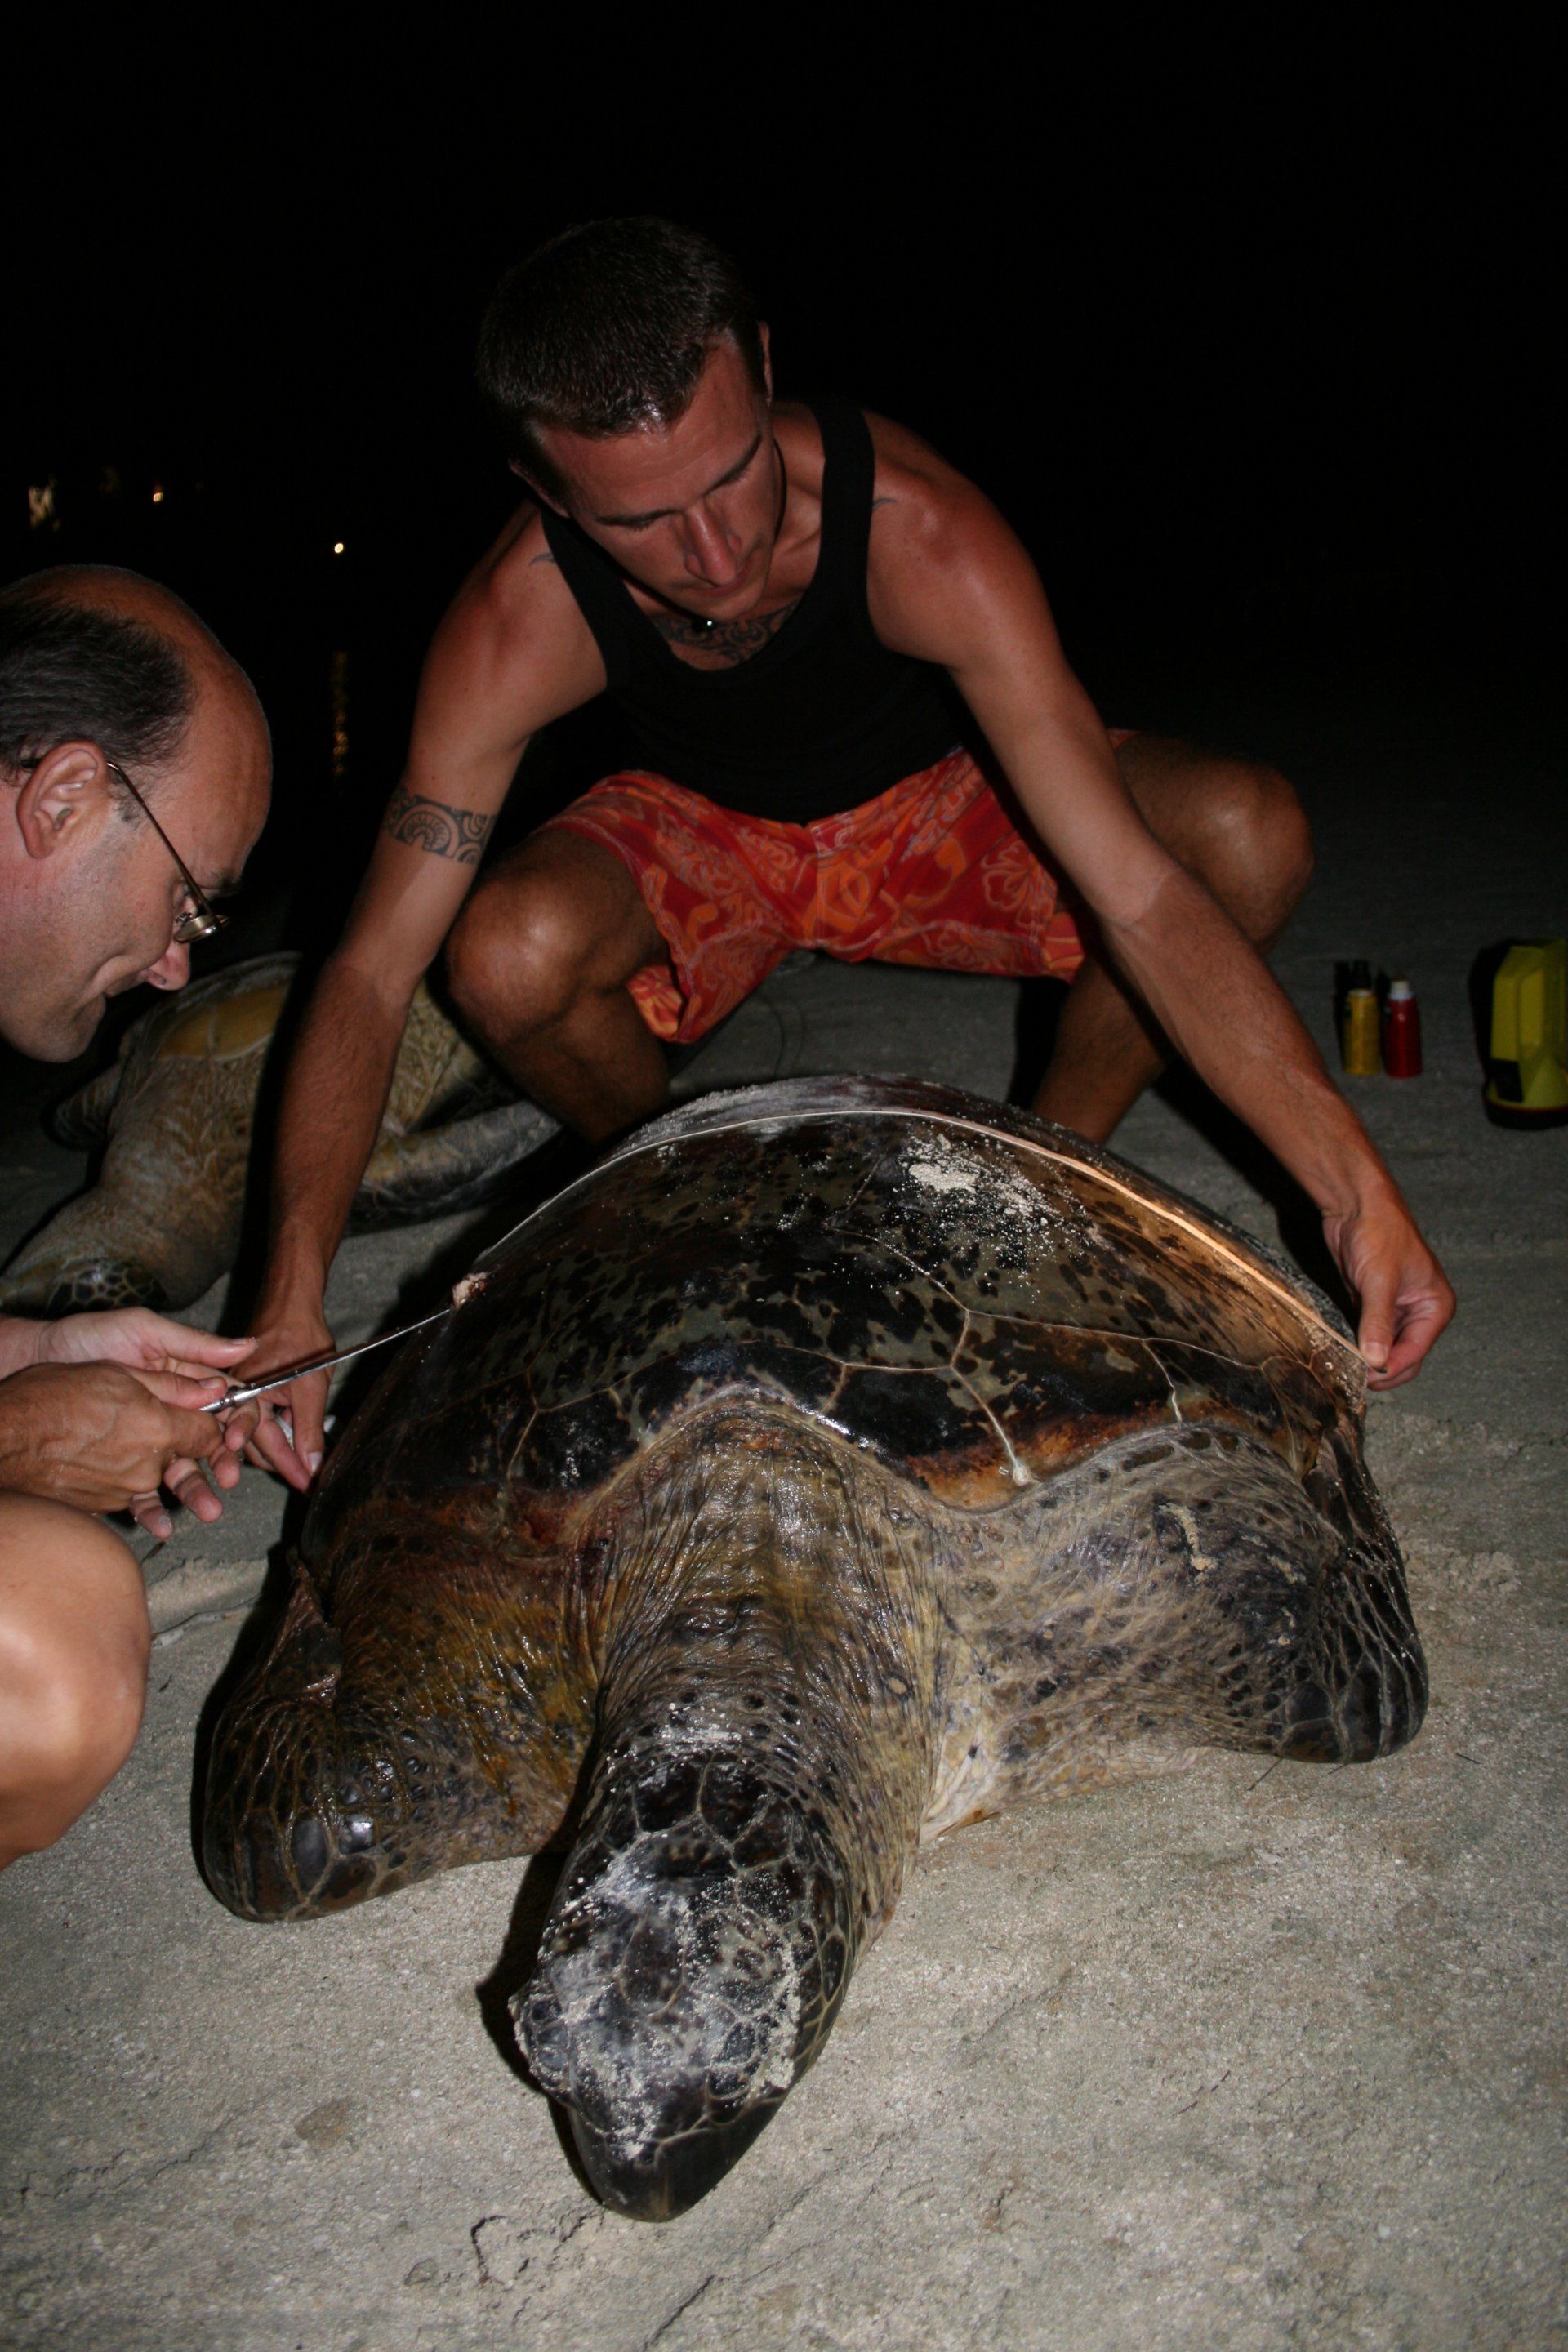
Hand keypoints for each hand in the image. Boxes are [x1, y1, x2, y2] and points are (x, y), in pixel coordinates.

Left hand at [32, 1308, 260, 1532]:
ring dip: (196, 1488)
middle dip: (224, 1461)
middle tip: (227, 1478)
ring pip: (181, 1468)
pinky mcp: (120, 1463)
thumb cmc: (88, 1337)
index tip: (233, 1439)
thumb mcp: (144, 1331)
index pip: (226, 1403)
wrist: (35, 1360)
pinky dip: (153, 1507)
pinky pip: (142, 1489)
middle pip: (210, 1441)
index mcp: (185, 1378)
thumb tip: (247, 1348)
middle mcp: (171, 1411)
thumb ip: (194, 1344)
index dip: (238, 1422)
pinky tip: (162, 1522)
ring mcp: (146, 1439)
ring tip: (207, 1509)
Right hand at [237, 1306, 336, 1493]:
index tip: (308, 1486)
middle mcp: (233, 1399)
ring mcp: (238, 1395)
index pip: (267, 1446)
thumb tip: (313, 1465)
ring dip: (278, 1450)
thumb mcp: (311, 1386)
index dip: (290, 1468)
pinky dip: (276, 1431)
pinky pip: (258, 1419)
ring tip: (303, 1466)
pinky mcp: (246, 1390)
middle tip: (307, 1480)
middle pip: (255, 1446)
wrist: (291, 1302)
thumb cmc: (300, 1336)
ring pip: (256, 1435)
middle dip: (281, 1464)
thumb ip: (309, 1428)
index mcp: (246, 1398)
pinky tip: (294, 1439)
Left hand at [1321, 1185, 1455, 1389]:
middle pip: (1402, 1357)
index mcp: (1435, 1307)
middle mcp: (1420, 1311)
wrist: (1357, 1205)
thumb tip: (1375, 1360)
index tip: (1364, 1378)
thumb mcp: (1379, 1280)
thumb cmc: (1379, 1232)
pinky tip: (1341, 1350)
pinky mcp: (1373, 1304)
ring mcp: (1396, 1309)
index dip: (1389, 1368)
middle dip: (1380, 1368)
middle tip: (1352, 1378)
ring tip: (1344, 1367)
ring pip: (1384, 1348)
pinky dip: (1358, 1344)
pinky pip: (1369, 1334)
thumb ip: (1378, 1322)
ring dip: (1368, 1358)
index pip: (1414, 1353)